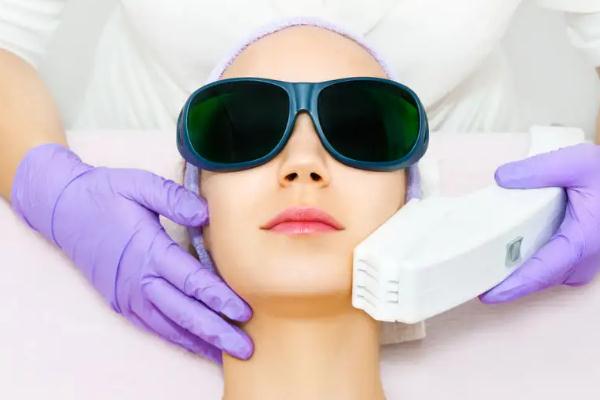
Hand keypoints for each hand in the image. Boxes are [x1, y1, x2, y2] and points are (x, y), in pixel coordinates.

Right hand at [11, 143, 252, 364]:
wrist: (62, 208)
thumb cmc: (105, 193)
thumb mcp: (140, 184)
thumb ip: (174, 198)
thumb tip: (205, 213)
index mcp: (148, 249)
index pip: (191, 280)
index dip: (219, 298)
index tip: (243, 312)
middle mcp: (139, 279)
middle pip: (184, 312)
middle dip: (216, 332)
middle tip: (245, 348)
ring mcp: (128, 294)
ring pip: (169, 326)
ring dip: (199, 342)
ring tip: (226, 355)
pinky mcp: (121, 301)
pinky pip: (153, 325)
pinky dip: (176, 338)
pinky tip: (195, 345)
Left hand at [479, 143, 599, 302]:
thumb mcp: (578, 163)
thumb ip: (540, 169)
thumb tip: (502, 178)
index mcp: (581, 243)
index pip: (541, 272)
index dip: (512, 286)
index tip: (487, 295)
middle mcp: (582, 261)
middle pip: (536, 278)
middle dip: (504, 281)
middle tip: (470, 276)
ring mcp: (580, 262)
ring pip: (540, 275)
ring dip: (513, 274)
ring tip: (479, 267)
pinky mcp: (575, 258)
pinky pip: (546, 268)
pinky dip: (524, 265)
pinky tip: (501, 255)